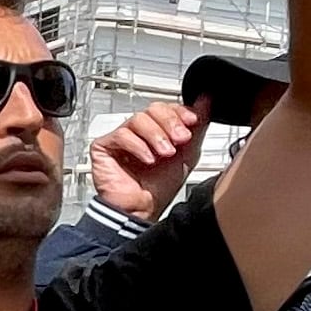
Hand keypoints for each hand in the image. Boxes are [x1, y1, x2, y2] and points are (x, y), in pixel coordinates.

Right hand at [91, 101, 207, 219]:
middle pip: (153, 108)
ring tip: (164, 154)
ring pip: (138, 119)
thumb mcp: (188, 154)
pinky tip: (148, 160)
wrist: (142, 210)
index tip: (192, 122)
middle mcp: (139, 132)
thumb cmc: (159, 188)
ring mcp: (121, 137)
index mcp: (158, 130)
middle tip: (179, 140)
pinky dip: (138, 146)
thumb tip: (207, 101)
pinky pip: (121, 134)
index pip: (167, 107)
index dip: (180, 111)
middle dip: (170, 122)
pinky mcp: (103, 146)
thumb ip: (198, 127)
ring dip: (155, 135)